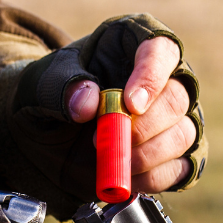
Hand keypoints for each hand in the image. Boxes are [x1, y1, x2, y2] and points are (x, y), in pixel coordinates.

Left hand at [4, 13, 205, 216]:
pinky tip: (125, 178)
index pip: (160, 49)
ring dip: (147, 154)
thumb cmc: (48, 97)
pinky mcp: (173, 154)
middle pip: (177, 98)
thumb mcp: (39, 84)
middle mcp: (163, 78)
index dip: (151, 77)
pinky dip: (153, 178)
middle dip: (143, 126)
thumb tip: (88, 103)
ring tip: (108, 161)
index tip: (131, 104)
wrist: (44, 136)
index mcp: (133, 44)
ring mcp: (173, 118)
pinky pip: (180, 168)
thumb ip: (59, 86)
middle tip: (102, 139)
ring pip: (183, 134)